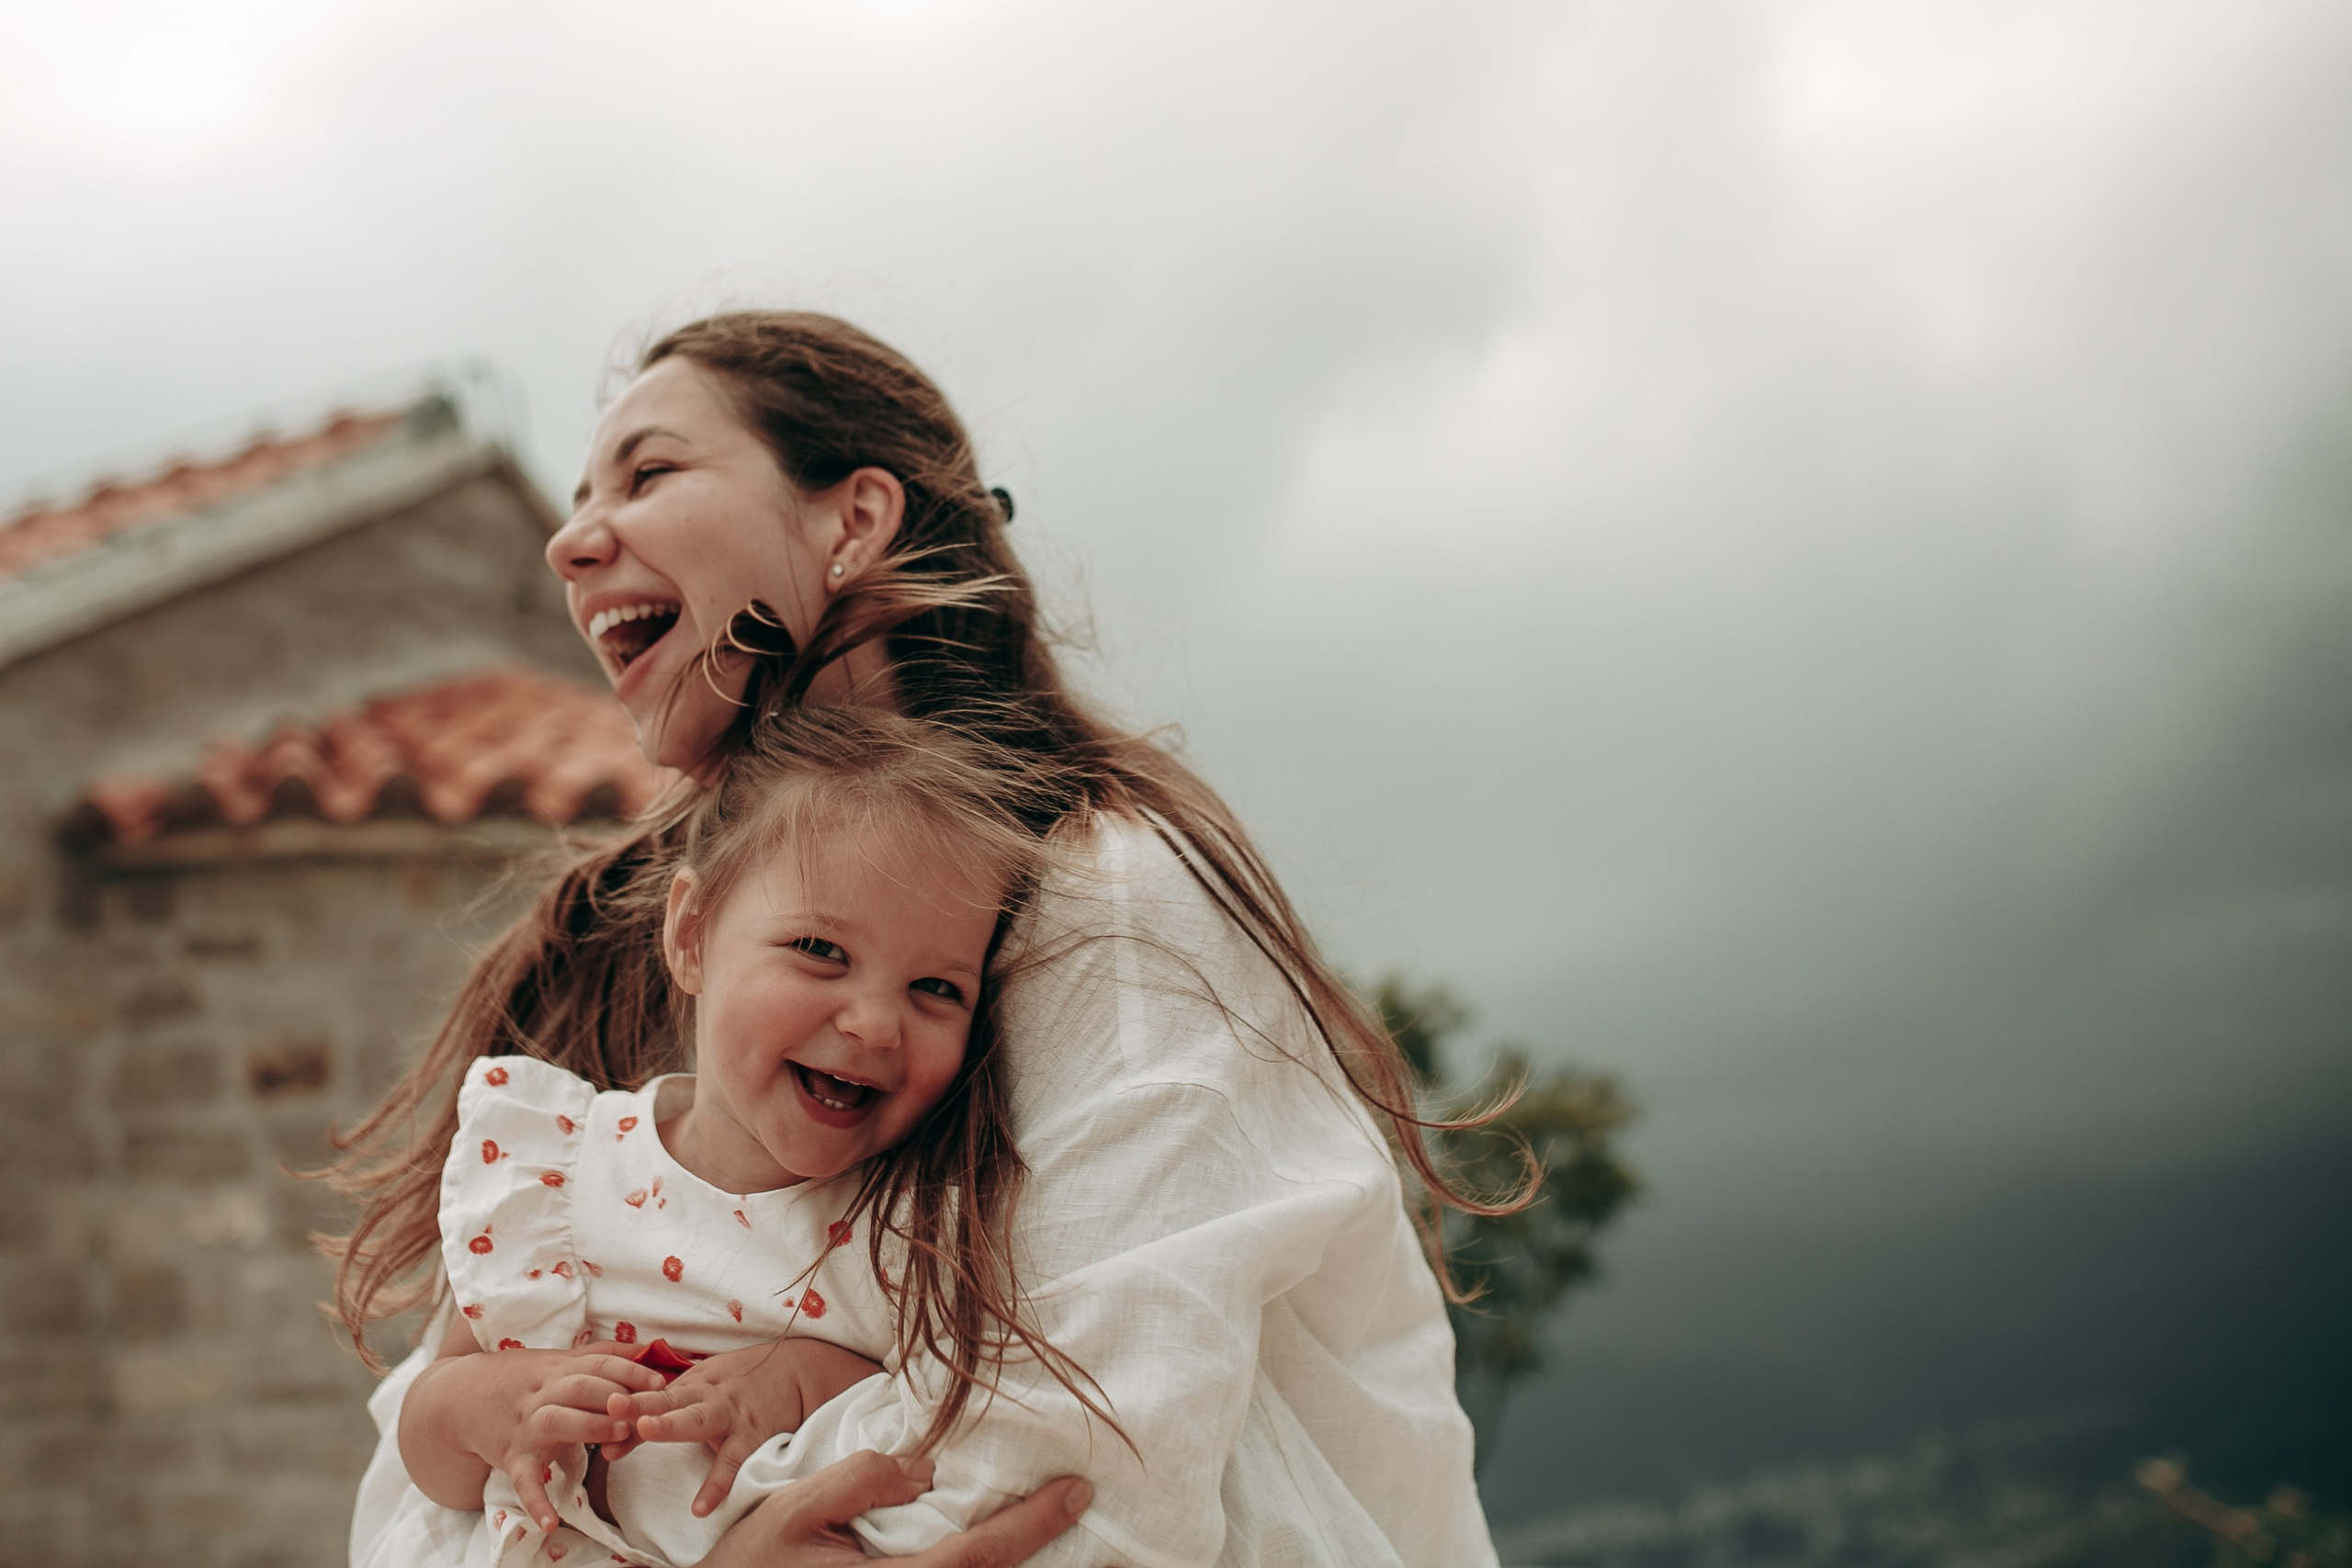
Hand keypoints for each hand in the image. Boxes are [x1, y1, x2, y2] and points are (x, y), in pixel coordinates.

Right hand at [401, 1336, 667, 1529]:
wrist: (458, 1397)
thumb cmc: (525, 1379)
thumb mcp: (560, 1360)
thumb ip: (606, 1357)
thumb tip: (652, 1348)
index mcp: (560, 1369)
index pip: (597, 1363)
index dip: (630, 1372)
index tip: (660, 1383)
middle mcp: (543, 1394)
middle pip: (578, 1387)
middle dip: (609, 1395)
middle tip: (639, 1409)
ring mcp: (525, 1426)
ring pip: (555, 1422)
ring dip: (586, 1428)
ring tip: (614, 1441)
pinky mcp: (511, 1457)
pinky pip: (522, 1480)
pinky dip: (535, 1501)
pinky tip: (551, 1522)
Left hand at [613, 1338, 884, 1515]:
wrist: (797, 1368)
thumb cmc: (739, 1381)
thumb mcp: (701, 1388)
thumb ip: (658, 1413)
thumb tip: (609, 1444)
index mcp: (691, 1381)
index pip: (652, 1392)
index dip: (627, 1399)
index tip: (598, 1404)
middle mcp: (707, 1393)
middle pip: (670, 1396)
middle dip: (641, 1401)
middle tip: (612, 1407)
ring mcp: (730, 1412)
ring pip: (698, 1416)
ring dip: (672, 1422)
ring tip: (646, 1431)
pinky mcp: (752, 1435)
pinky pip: (732, 1462)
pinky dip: (717, 1485)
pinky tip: (700, 1507)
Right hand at [699, 1450, 1094, 1567]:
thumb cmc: (749, 1564)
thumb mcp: (795, 1507)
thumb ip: (862, 1479)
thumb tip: (925, 1470)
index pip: (981, 1555)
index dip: (1036, 1523)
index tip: (1078, 1491)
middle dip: (1035, 1541)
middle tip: (1071, 1497)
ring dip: (1006, 1554)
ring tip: (1040, 1513)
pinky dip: (975, 1563)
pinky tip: (989, 1539)